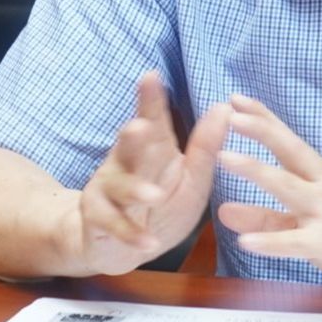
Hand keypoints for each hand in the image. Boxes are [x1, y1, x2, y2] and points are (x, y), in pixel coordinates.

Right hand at [78, 73, 229, 273]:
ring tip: (153, 196)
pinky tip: (148, 243)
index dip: (150, 100)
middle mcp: (126, 163)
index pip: (152, 120)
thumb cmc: (161, 206)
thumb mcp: (191, 179)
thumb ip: (205, 147)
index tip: (151, 76)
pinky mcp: (98, 219)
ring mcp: (109, 190)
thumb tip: (223, 107)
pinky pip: (117, 227)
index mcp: (152, 149)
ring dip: (136, 191)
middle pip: (128, 147)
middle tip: (139, 127)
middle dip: (132, 138)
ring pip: (121, 187)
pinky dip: (132, 234)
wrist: (117, 245)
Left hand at [216, 93, 321, 307]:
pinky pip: (295, 242)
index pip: (289, 142)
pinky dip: (270, 241)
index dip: (264, 119)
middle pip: (291, 152)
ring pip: (289, 187)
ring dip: (257, 170)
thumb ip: (265, 218)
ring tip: (225, 157)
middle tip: (230, 114)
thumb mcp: (309, 225)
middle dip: (262, 130)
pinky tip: (245, 242)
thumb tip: (222, 210)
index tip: (235, 99)